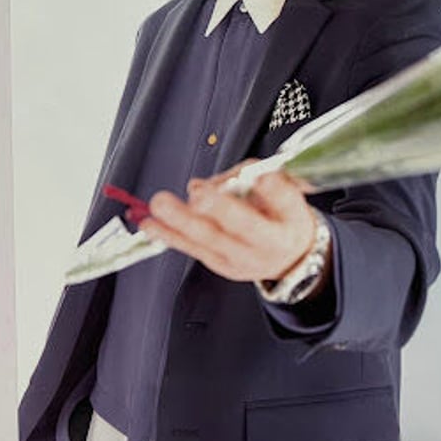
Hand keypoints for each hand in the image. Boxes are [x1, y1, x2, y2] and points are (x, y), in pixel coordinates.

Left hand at [140, 166, 317, 281]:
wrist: (291, 259)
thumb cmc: (284, 217)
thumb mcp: (290, 192)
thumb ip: (256, 178)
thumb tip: (210, 182)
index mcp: (291, 220)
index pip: (286, 202)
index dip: (274, 190)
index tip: (263, 176)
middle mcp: (266, 243)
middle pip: (243, 225)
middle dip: (219, 209)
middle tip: (200, 194)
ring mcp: (240, 258)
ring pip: (209, 238)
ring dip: (182, 221)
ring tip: (161, 204)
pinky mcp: (219, 263)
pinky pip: (191, 247)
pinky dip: (168, 235)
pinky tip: (150, 224)